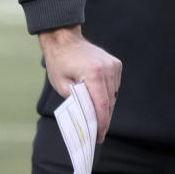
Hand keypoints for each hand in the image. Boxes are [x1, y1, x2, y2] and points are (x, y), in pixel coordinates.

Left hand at [38, 25, 121, 142]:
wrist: (64, 38)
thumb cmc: (59, 61)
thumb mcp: (62, 85)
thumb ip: (77, 101)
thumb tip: (88, 117)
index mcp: (93, 73)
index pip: (102, 105)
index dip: (101, 123)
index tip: (98, 136)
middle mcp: (107, 68)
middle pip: (110, 102)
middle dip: (104, 119)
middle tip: (98, 133)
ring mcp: (113, 65)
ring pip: (113, 95)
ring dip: (106, 108)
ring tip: (98, 121)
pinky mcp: (115, 64)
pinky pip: (114, 86)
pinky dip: (108, 95)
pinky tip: (99, 102)